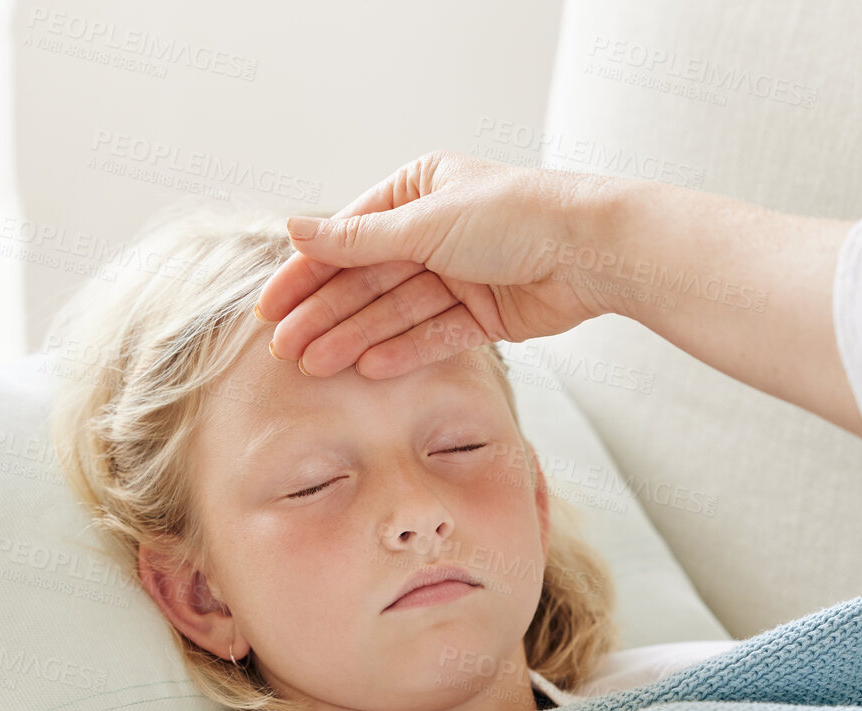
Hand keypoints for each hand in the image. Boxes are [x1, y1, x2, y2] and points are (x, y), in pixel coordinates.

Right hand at [253, 150, 620, 378]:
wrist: (590, 249)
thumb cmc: (515, 215)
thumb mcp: (425, 223)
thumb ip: (357, 238)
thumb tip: (293, 228)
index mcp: (418, 191)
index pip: (348, 237)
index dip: (306, 273)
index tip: (270, 307)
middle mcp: (436, 231)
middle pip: (368, 279)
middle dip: (326, 314)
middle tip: (286, 350)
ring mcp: (460, 274)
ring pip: (397, 311)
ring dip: (356, 337)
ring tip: (318, 367)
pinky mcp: (485, 314)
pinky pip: (434, 335)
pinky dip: (404, 351)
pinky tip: (369, 369)